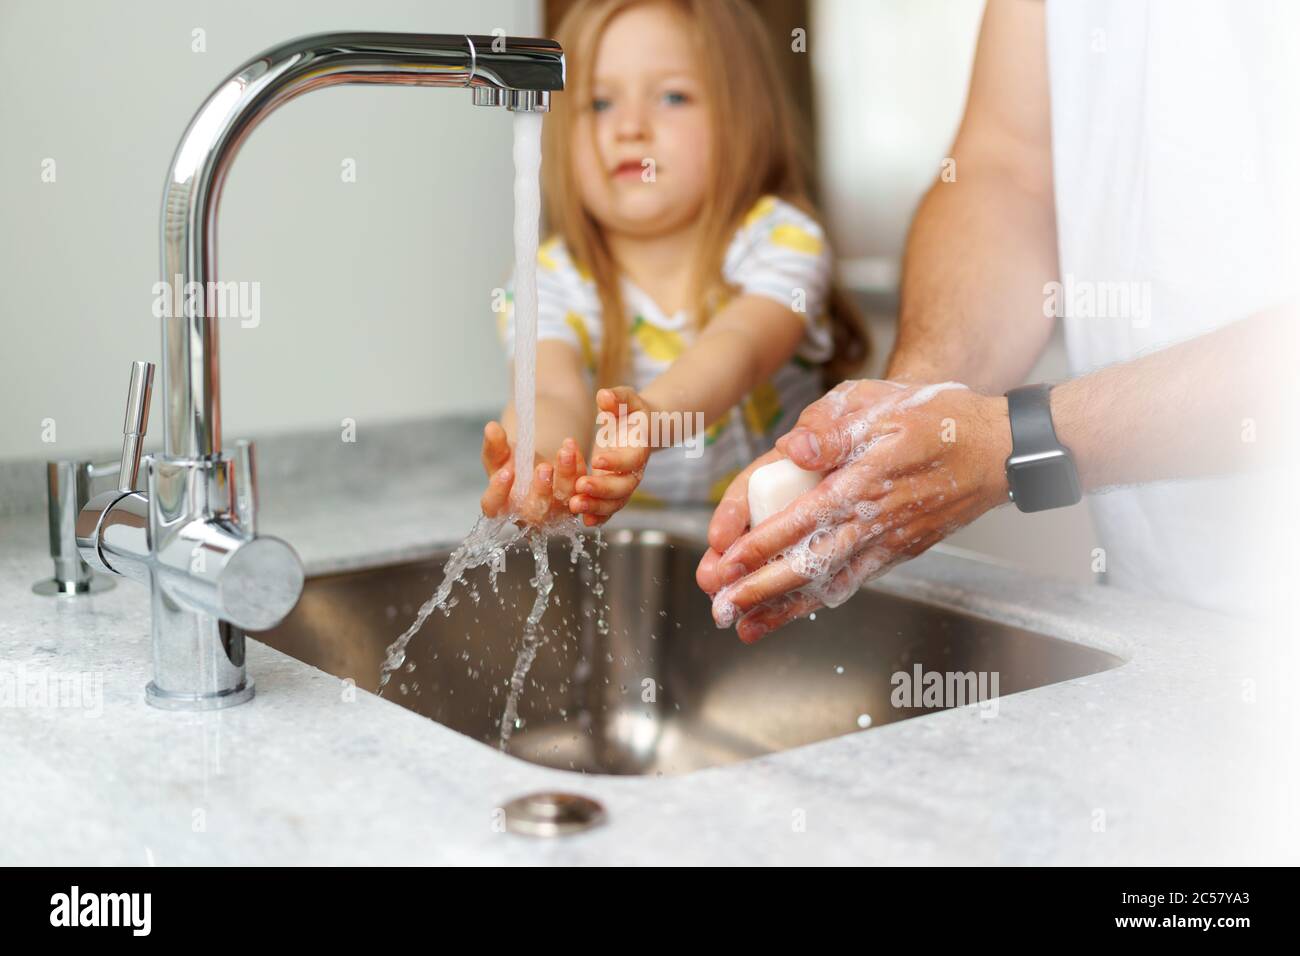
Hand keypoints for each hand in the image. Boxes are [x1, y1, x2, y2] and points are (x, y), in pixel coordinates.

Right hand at [479, 421, 586, 526]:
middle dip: (541, 490)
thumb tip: (492, 428)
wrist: (537, 467)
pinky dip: (578, 468)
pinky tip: (572, 447)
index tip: (506, 472)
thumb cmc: (514, 468)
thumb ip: (495, 445)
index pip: (494, 505)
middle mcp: (529, 515)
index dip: (499, 491)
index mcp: (503, 506)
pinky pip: (579, 488)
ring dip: (566, 475)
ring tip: (565, 452)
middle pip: (535, 511)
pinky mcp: (575, 502)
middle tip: (544, 467)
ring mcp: (554, 512)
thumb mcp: (501, 456)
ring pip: (563, 500)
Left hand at [570, 386, 653, 527]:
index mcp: (639, 449)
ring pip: (615, 502)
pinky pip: (609, 509)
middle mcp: (634, 471)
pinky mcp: (613, 491)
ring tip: (575, 506)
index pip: (631, 460)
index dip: (616, 462)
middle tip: (580, 487)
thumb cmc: (631, 413)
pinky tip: (584, 521)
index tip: (597, 460)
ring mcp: (624, 484)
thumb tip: (604, 396)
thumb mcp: (626, 400)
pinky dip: (598, 516)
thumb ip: (617, 398)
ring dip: (596, 507)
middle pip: (623, 488)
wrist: (641, 430)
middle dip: (602, 490)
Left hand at [699, 380, 1011, 642]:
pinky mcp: (899, 551)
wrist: (998, 448)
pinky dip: (820, 601)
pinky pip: (853, 581)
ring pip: (830, 581)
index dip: (762, 543)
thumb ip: (832, 424)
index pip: (803, 519)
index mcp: (865, 481)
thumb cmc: (936, 417)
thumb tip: (794, 449)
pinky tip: (792, 614)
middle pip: (809, 563)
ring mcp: (889, 541)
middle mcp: (876, 520)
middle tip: (722, 610)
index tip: (727, 562)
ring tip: (746, 628)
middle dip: (762, 590)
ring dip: (785, 607)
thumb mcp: (882, 401)